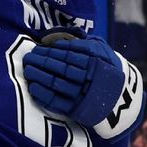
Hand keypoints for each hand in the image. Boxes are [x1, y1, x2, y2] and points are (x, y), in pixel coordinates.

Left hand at [24, 29, 143, 138]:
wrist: (119, 98)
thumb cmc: (105, 69)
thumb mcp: (103, 52)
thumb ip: (87, 43)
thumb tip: (64, 36)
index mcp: (95, 63)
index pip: (70, 54)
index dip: (53, 51)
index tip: (40, 47)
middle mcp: (88, 79)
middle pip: (61, 68)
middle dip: (43, 61)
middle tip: (29, 56)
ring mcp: (80, 95)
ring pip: (56, 83)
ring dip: (39, 75)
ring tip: (27, 69)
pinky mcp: (74, 109)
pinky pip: (55, 101)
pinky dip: (42, 94)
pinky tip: (33, 86)